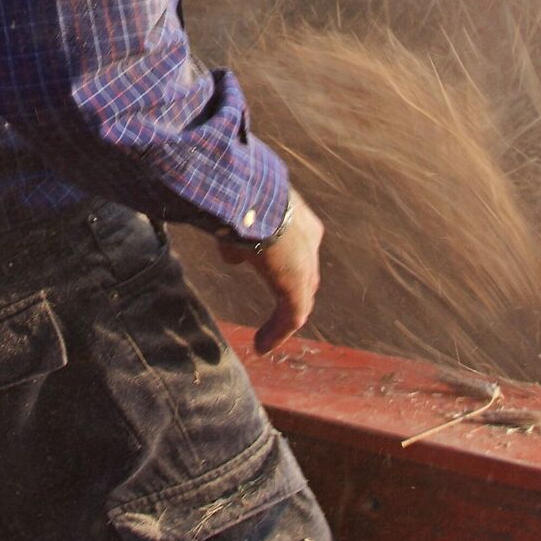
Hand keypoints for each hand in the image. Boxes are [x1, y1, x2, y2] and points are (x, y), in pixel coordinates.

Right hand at [221, 186, 324, 353]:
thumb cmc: (239, 195)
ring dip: (281, 323)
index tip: (270, 278)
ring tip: (264, 341)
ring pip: (298, 301)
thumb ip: (239, 235)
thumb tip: (232, 252)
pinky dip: (277, 333)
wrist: (249, 195)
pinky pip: (291, 316)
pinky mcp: (297, 286)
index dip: (285, 269)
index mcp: (298, 220)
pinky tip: (262, 346)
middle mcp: (308, 241)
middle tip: (275, 320)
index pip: (298, 251)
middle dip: (290, 299)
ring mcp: (305, 265)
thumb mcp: (238, 214)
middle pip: (304, 279)